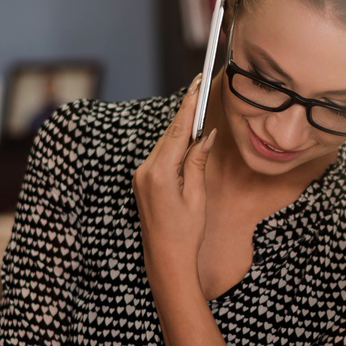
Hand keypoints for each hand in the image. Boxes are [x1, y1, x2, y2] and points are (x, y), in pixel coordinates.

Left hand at [133, 75, 218, 284]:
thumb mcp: (196, 195)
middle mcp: (145, 171)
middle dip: (186, 114)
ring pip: (164, 145)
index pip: (177, 131)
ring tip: (198, 112)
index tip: (196, 85)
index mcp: (159, 173)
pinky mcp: (142, 182)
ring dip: (181, 131)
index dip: (188, 106)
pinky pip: (160, 157)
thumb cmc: (185, 233)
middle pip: (169, 134)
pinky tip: (186, 139)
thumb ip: (197, 161)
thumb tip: (205, 135)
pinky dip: (174, 146)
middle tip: (200, 90)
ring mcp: (140, 176)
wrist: (166, 260)